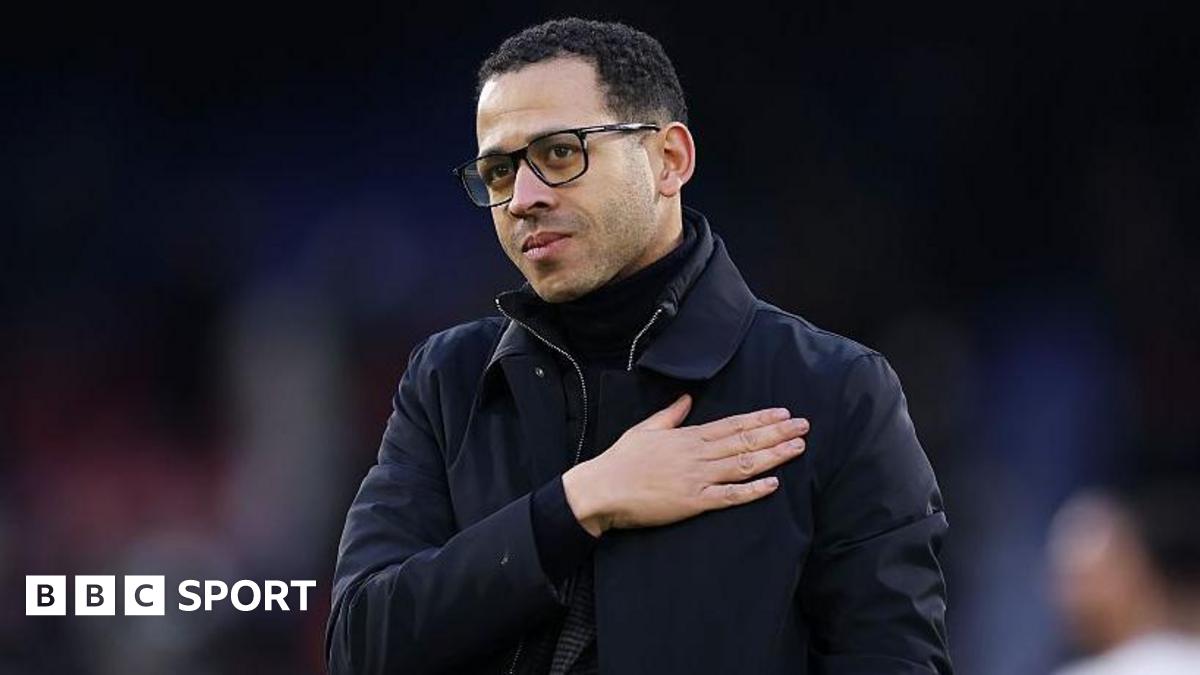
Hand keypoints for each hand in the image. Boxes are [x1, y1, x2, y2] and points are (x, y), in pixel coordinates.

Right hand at [563, 393, 808, 536]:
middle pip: (745, 441)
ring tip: (797, 448)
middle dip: (777, 433)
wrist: (602, 489)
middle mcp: (697, 454)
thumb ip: (670, 414)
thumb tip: (687, 398)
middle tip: (804, 426)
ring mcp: (697, 478)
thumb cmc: (620, 460)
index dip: (760, 419)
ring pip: (743, 464)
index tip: (783, 413)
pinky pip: (728, 496)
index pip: (732, 425)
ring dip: (773, 456)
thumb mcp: (644, 429)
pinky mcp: (693, 502)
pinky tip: (773, 485)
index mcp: (687, 436)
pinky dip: (752, 490)